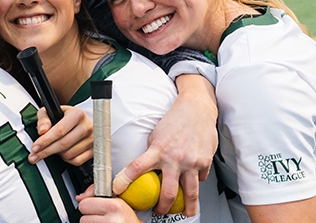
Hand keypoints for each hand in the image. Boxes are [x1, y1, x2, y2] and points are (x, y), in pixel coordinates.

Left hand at [29, 105, 92, 164]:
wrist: (81, 121)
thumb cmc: (64, 116)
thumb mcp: (51, 111)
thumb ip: (44, 118)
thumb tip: (42, 130)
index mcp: (77, 114)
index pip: (60, 130)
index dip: (46, 140)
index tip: (35, 147)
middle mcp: (87, 126)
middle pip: (64, 144)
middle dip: (46, 151)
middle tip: (34, 155)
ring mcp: (93, 140)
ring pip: (69, 154)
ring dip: (57, 154)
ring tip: (51, 149)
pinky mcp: (94, 150)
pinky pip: (77, 161)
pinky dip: (67, 159)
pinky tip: (62, 153)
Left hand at [77, 186, 141, 222]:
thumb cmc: (129, 220)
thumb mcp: (118, 203)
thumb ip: (97, 194)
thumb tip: (80, 197)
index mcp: (114, 206)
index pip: (84, 204)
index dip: (88, 205)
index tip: (96, 207)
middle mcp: (112, 219)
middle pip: (83, 218)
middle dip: (89, 217)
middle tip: (101, 217)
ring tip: (105, 222)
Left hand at [112, 78, 216, 215]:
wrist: (197, 109)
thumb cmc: (175, 119)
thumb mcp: (156, 135)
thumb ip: (153, 152)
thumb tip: (146, 167)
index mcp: (157, 149)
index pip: (136, 168)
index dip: (124, 181)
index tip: (116, 189)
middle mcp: (174, 158)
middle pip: (167, 193)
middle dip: (161, 207)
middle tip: (158, 211)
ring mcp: (191, 162)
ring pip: (190, 193)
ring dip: (186, 207)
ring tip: (184, 212)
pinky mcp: (204, 162)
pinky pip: (200, 179)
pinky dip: (196, 182)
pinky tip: (194, 182)